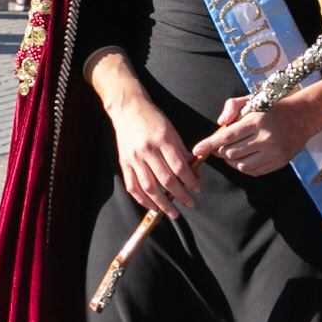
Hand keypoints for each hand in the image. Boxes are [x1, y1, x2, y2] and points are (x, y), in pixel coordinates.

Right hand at [93, 62, 199, 218]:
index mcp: (162, 140)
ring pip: (149, 187)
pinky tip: (152, 207)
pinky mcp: (124, 163)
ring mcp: (134, 158)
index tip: (197, 190)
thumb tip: (197, 173)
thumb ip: (183, 153)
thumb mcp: (172, 131)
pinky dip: (142, 200)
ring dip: (162, 203)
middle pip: (166, 180)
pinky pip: (133, 186)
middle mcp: (148, 150)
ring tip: (172, 212)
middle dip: (180, 195)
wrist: (128, 109)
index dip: (190, 181)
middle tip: (190, 204)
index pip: (179, 167)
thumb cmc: (153, 118)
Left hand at [195, 77, 321, 179]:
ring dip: (232, 161)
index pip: (226, 137)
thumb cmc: (272, 105)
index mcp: (257, 121)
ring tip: (233, 151)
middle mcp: (266, 138)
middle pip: (231, 153)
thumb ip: (231, 106)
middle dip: (222, 151)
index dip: (209, 145)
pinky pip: (255, 171)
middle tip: (221, 145)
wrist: (303, 115)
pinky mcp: (281, 162)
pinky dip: (245, 167)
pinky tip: (246, 157)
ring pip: (241, 166)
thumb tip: (220, 124)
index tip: (197, 151)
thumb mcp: (251, 99)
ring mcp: (275, 152)